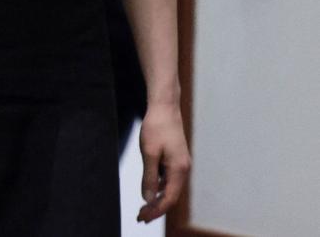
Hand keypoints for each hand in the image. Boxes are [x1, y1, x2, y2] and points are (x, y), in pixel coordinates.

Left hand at [136, 102, 190, 222]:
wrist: (165, 106)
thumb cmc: (156, 126)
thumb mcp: (149, 153)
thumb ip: (149, 177)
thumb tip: (148, 198)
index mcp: (179, 169)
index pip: (168, 199)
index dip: (155, 210)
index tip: (142, 217)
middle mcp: (183, 169)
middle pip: (171, 196)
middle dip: (156, 208)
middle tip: (140, 216)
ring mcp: (181, 163)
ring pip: (170, 188)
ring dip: (158, 198)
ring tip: (143, 207)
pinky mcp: (176, 158)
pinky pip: (169, 178)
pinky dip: (160, 187)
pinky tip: (150, 189)